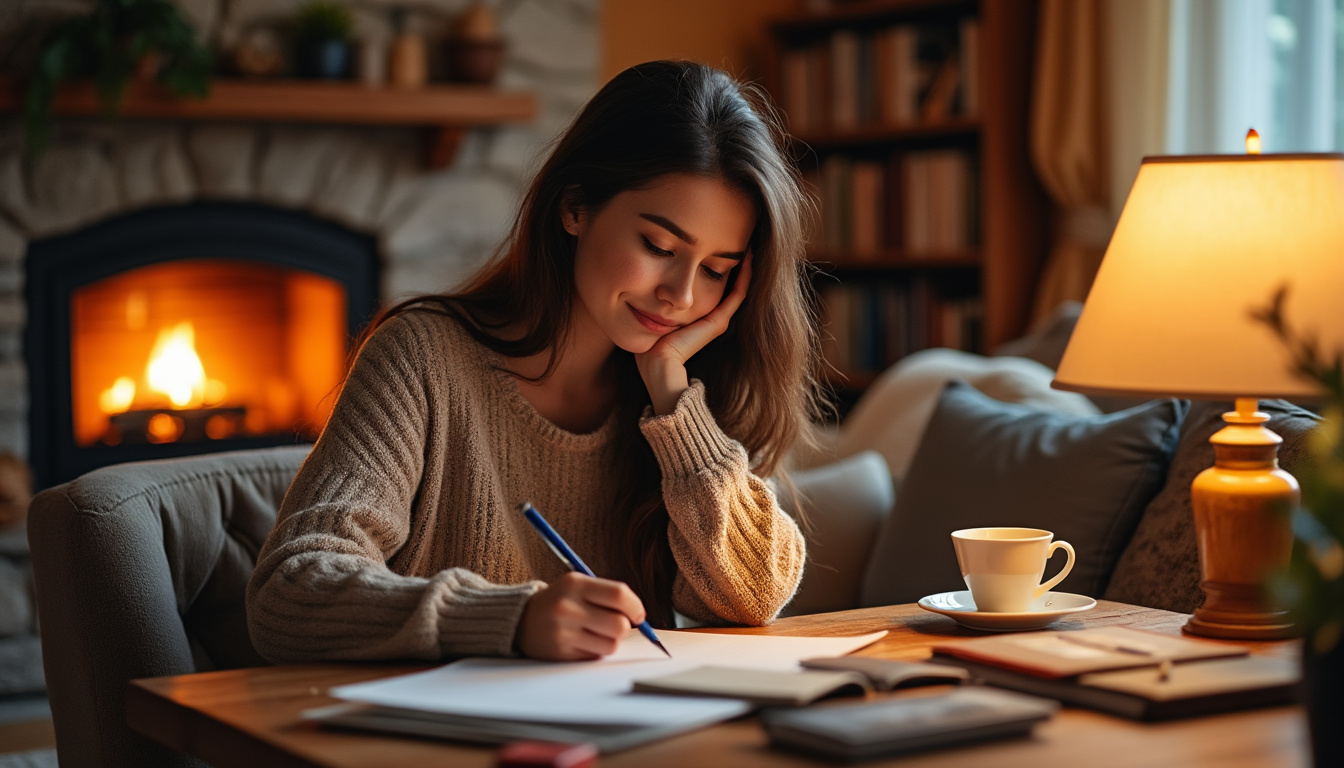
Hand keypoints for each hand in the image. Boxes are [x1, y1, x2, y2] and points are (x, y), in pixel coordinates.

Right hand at [515, 572, 647, 660]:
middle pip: (619, 625)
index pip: (619, 595)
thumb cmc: (560, 601)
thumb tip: (640, 616)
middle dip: (624, 627)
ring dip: (611, 641)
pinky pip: (595, 657)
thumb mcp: (579, 586)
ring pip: (611, 645)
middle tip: (615, 624)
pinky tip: (582, 642)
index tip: (638, 614)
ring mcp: (563, 632)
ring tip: (597, 633)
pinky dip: (596, 651)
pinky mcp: (561, 653)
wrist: (521, 620)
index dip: (636, 607)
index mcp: (575, 584)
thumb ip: (608, 595)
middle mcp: (568, 607)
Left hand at [635, 252, 752, 414]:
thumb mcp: (651, 312)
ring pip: (737, 287)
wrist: (658, 363)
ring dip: (742, 265)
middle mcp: (711, 317)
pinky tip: (746, 254)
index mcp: (697, 315)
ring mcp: (717, 319)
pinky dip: (744, 275)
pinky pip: (737, 293)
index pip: (711, 285)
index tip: (713, 241)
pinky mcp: (718, 321)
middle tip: (736, 237)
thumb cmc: (649, 343)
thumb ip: (653, 298)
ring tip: (746, 241)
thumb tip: (641, 279)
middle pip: (726, 284)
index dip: (714, 263)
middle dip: (729, 260)